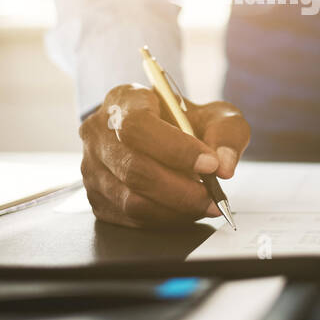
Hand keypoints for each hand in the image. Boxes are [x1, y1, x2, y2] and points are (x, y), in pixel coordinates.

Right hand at [79, 83, 249, 228]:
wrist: (166, 136)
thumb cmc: (186, 122)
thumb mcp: (214, 115)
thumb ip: (226, 134)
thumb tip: (224, 166)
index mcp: (123, 100)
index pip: (138, 126)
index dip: (175, 149)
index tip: (210, 165)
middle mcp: (99, 133)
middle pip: (133, 168)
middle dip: (180, 190)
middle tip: (212, 196)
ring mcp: (92, 167)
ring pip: (131, 200)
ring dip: (175, 209)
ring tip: (203, 204)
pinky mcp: (96, 198)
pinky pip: (130, 219)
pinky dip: (163, 219)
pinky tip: (183, 210)